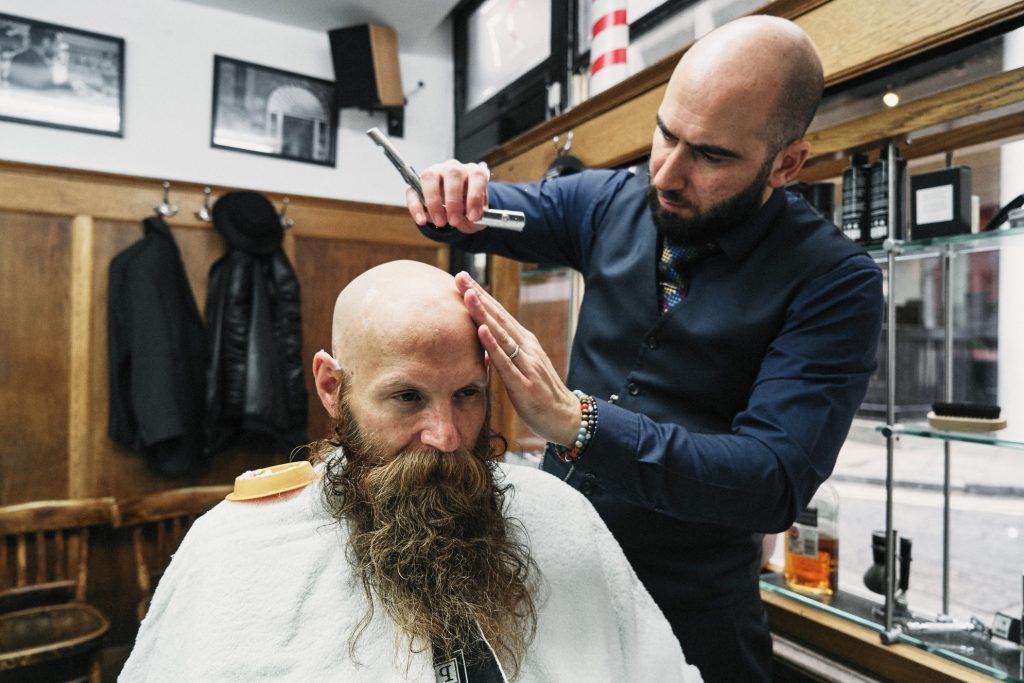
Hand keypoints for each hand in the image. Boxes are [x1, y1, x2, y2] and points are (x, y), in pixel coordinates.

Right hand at [406, 159, 490, 232]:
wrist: (456, 211)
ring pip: (430, 177)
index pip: (476, 176)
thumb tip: (467, 219)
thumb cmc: (468, 210)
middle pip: (453, 173)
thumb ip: (474, 218)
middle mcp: (454, 168)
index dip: (475, 196)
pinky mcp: (417, 183)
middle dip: (453, 200)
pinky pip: (413, 191)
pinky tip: (421, 220)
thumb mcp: (476, 217)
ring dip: (434, 201)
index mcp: (472, 173)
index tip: (473, 216)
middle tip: (454, 220)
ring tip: (440, 221)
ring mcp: (434, 172)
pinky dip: (416, 207)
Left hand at [454, 272, 580, 446]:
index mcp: (525, 343)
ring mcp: (527, 365)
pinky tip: (482, 330)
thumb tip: (482, 341)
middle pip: (499, 318)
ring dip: (483, 314)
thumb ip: (504, 354)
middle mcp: (527, 348)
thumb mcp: (520, 369)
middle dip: (478, 296)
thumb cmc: (540, 396)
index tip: (463, 278)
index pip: (499, 315)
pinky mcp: (524, 385)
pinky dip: (493, 345)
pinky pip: (506, 362)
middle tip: (460, 275)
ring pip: (501, 335)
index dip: (481, 296)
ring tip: (468, 295)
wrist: (566, 419)